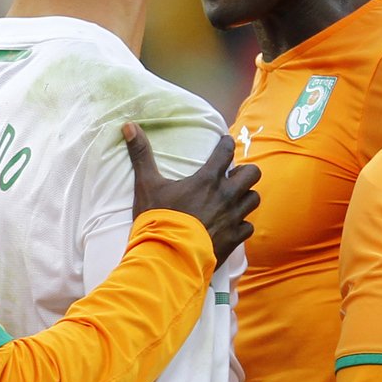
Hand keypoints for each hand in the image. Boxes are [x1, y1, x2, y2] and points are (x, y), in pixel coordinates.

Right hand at [123, 122, 260, 265]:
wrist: (168, 256)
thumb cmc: (158, 218)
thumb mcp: (146, 185)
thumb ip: (141, 154)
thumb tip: (128, 125)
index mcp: (208, 179)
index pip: (226, 151)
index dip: (226, 144)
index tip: (224, 143)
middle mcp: (226, 195)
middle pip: (252, 174)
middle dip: (244, 172)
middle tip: (231, 176)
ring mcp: (233, 218)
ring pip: (253, 199)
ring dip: (245, 196)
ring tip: (233, 198)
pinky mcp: (234, 239)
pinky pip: (248, 227)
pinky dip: (242, 224)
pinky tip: (232, 225)